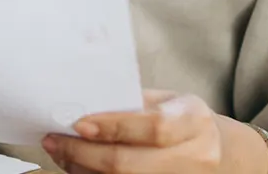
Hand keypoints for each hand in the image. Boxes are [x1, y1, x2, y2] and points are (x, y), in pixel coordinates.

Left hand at [42, 91, 228, 173]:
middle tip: (54, 141)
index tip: (78, 124)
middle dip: (83, 154)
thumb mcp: (166, 101)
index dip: (112, 127)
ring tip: (61, 154)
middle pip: (129, 164)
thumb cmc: (181, 120)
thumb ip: (130, 103)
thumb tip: (81, 106)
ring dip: (82, 170)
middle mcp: (196, 157)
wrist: (213, 150)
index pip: (152, 127)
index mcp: (194, 122)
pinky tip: (78, 167)